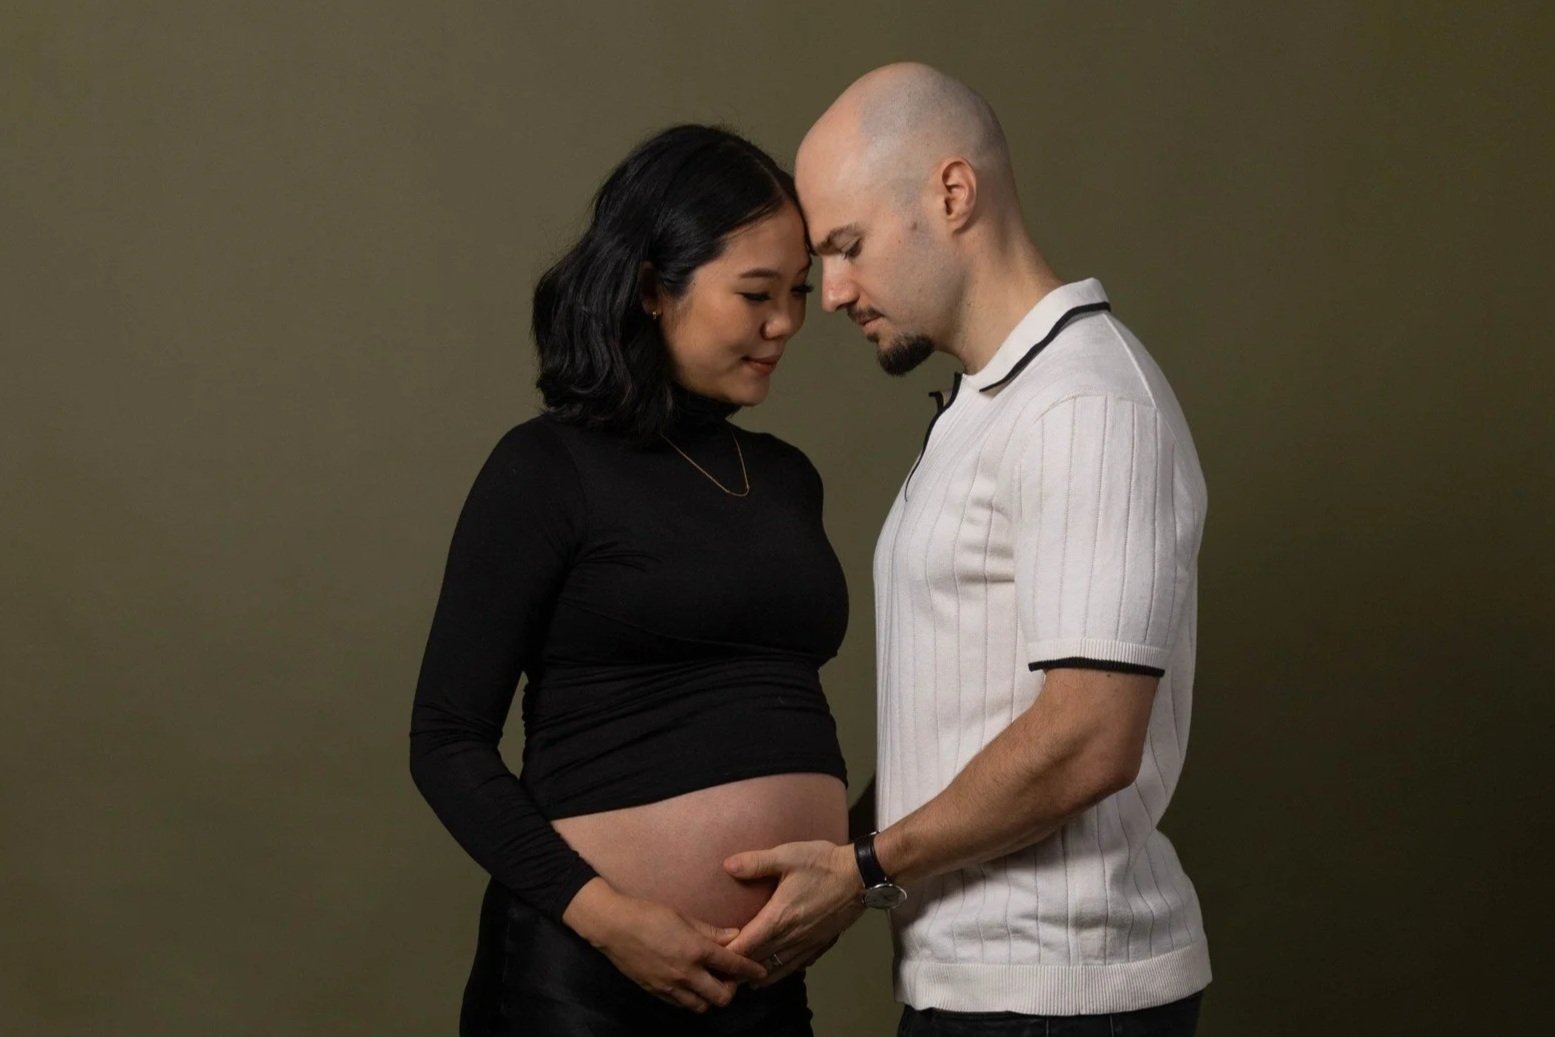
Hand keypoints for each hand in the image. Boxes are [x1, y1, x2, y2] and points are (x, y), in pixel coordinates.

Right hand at [562, 879, 766, 1012]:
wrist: (614, 926)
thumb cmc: (649, 914)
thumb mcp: (684, 917)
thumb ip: (711, 931)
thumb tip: (735, 936)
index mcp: (696, 950)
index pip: (733, 966)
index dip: (751, 970)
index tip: (761, 972)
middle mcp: (686, 973)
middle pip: (721, 997)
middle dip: (731, 990)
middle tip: (729, 977)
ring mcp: (670, 987)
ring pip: (702, 1006)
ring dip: (710, 997)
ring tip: (709, 982)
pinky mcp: (656, 993)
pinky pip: (682, 1005)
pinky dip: (691, 999)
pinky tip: (690, 985)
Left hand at [722, 840, 865, 986]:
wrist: (862, 876)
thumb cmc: (823, 864)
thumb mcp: (787, 855)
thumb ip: (756, 863)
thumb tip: (727, 865)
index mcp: (778, 918)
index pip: (746, 946)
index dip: (728, 955)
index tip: (712, 958)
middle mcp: (791, 937)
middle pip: (759, 961)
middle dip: (739, 969)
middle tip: (722, 972)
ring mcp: (808, 943)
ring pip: (778, 968)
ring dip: (760, 974)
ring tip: (744, 980)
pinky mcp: (821, 944)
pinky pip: (797, 964)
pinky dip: (782, 970)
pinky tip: (777, 970)